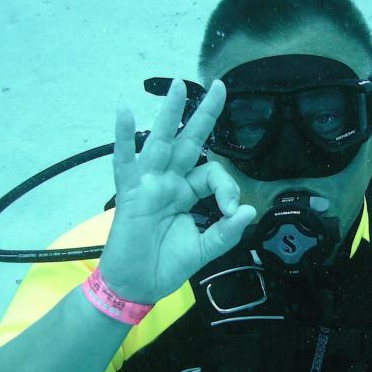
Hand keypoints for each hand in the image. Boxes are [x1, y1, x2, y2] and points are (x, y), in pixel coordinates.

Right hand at [99, 79, 255, 303]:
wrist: (137, 286)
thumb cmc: (165, 265)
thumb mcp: (204, 249)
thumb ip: (226, 232)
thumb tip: (249, 211)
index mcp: (187, 193)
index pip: (212, 174)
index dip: (227, 187)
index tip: (232, 212)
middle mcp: (169, 181)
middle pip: (189, 141)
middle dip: (204, 114)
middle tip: (219, 86)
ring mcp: (149, 184)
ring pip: (161, 141)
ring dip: (170, 113)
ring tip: (179, 84)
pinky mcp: (130, 193)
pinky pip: (125, 161)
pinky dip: (123, 137)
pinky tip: (124, 111)